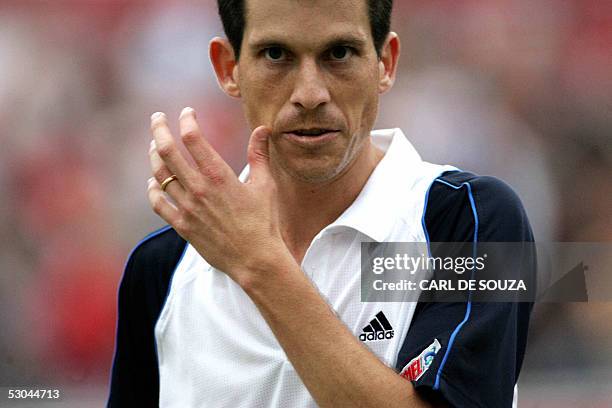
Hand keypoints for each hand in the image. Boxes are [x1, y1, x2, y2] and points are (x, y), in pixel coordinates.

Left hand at [147, 107, 289, 284]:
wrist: (255, 259)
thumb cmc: (264, 222)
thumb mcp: (265, 185)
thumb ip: (259, 154)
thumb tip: (262, 128)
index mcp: (219, 175)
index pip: (192, 137)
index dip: (187, 120)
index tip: (188, 112)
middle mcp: (198, 188)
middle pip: (167, 150)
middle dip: (159, 129)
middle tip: (157, 117)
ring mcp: (187, 208)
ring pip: (159, 174)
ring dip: (154, 156)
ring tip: (154, 146)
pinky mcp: (182, 226)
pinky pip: (158, 203)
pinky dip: (152, 189)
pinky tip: (153, 182)